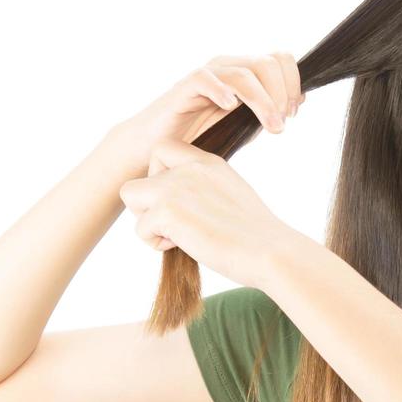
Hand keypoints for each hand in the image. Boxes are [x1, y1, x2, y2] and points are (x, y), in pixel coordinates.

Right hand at [106, 53, 304, 176]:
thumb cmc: (202, 136)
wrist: (159, 147)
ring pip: (244, 73)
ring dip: (263, 101)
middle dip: (282, 93)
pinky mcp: (185, 87)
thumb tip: (298, 99)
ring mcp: (207, 75)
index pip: (279, 59)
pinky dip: (222, 92)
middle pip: (267, 63)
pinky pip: (206, 79)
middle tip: (281, 123)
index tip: (293, 113)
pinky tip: (231, 109)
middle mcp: (227, 67)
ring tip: (272, 127)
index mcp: (245, 72)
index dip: (293, 82)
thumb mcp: (244, 125)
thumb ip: (268, 111)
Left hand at [118, 137, 300, 289]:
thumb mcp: (231, 196)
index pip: (162, 149)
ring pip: (130, 196)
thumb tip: (179, 203)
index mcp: (207, 162)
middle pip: (140, 175)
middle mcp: (189, 168)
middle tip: (174, 224)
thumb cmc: (255, 236)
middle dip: (147, 204)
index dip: (158, 175)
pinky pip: (140, 228)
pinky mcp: (168, 210)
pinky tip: (183, 246)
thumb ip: (203, 188)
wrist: (271, 252)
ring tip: (177, 236)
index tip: (176, 201)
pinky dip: (155, 243)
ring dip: (147, 221)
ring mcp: (177, 186)